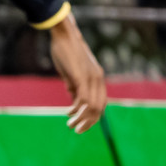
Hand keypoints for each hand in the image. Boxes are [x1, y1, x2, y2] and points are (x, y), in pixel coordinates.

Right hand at [48, 14, 105, 133]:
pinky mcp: (81, 77)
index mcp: (97, 77)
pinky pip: (84, 99)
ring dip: (82, 119)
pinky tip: (69, 113)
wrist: (64, 34)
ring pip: (92, 106)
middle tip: (77, 130)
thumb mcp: (72, 72)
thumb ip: (74, 87)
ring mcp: (91, 78)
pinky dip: (77, 110)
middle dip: (89, 122)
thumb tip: (74, 102)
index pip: (101, 103)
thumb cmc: (66, 51)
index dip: (93, 116)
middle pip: (100, 108)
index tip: (82, 124)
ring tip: (71, 125)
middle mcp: (98, 78)